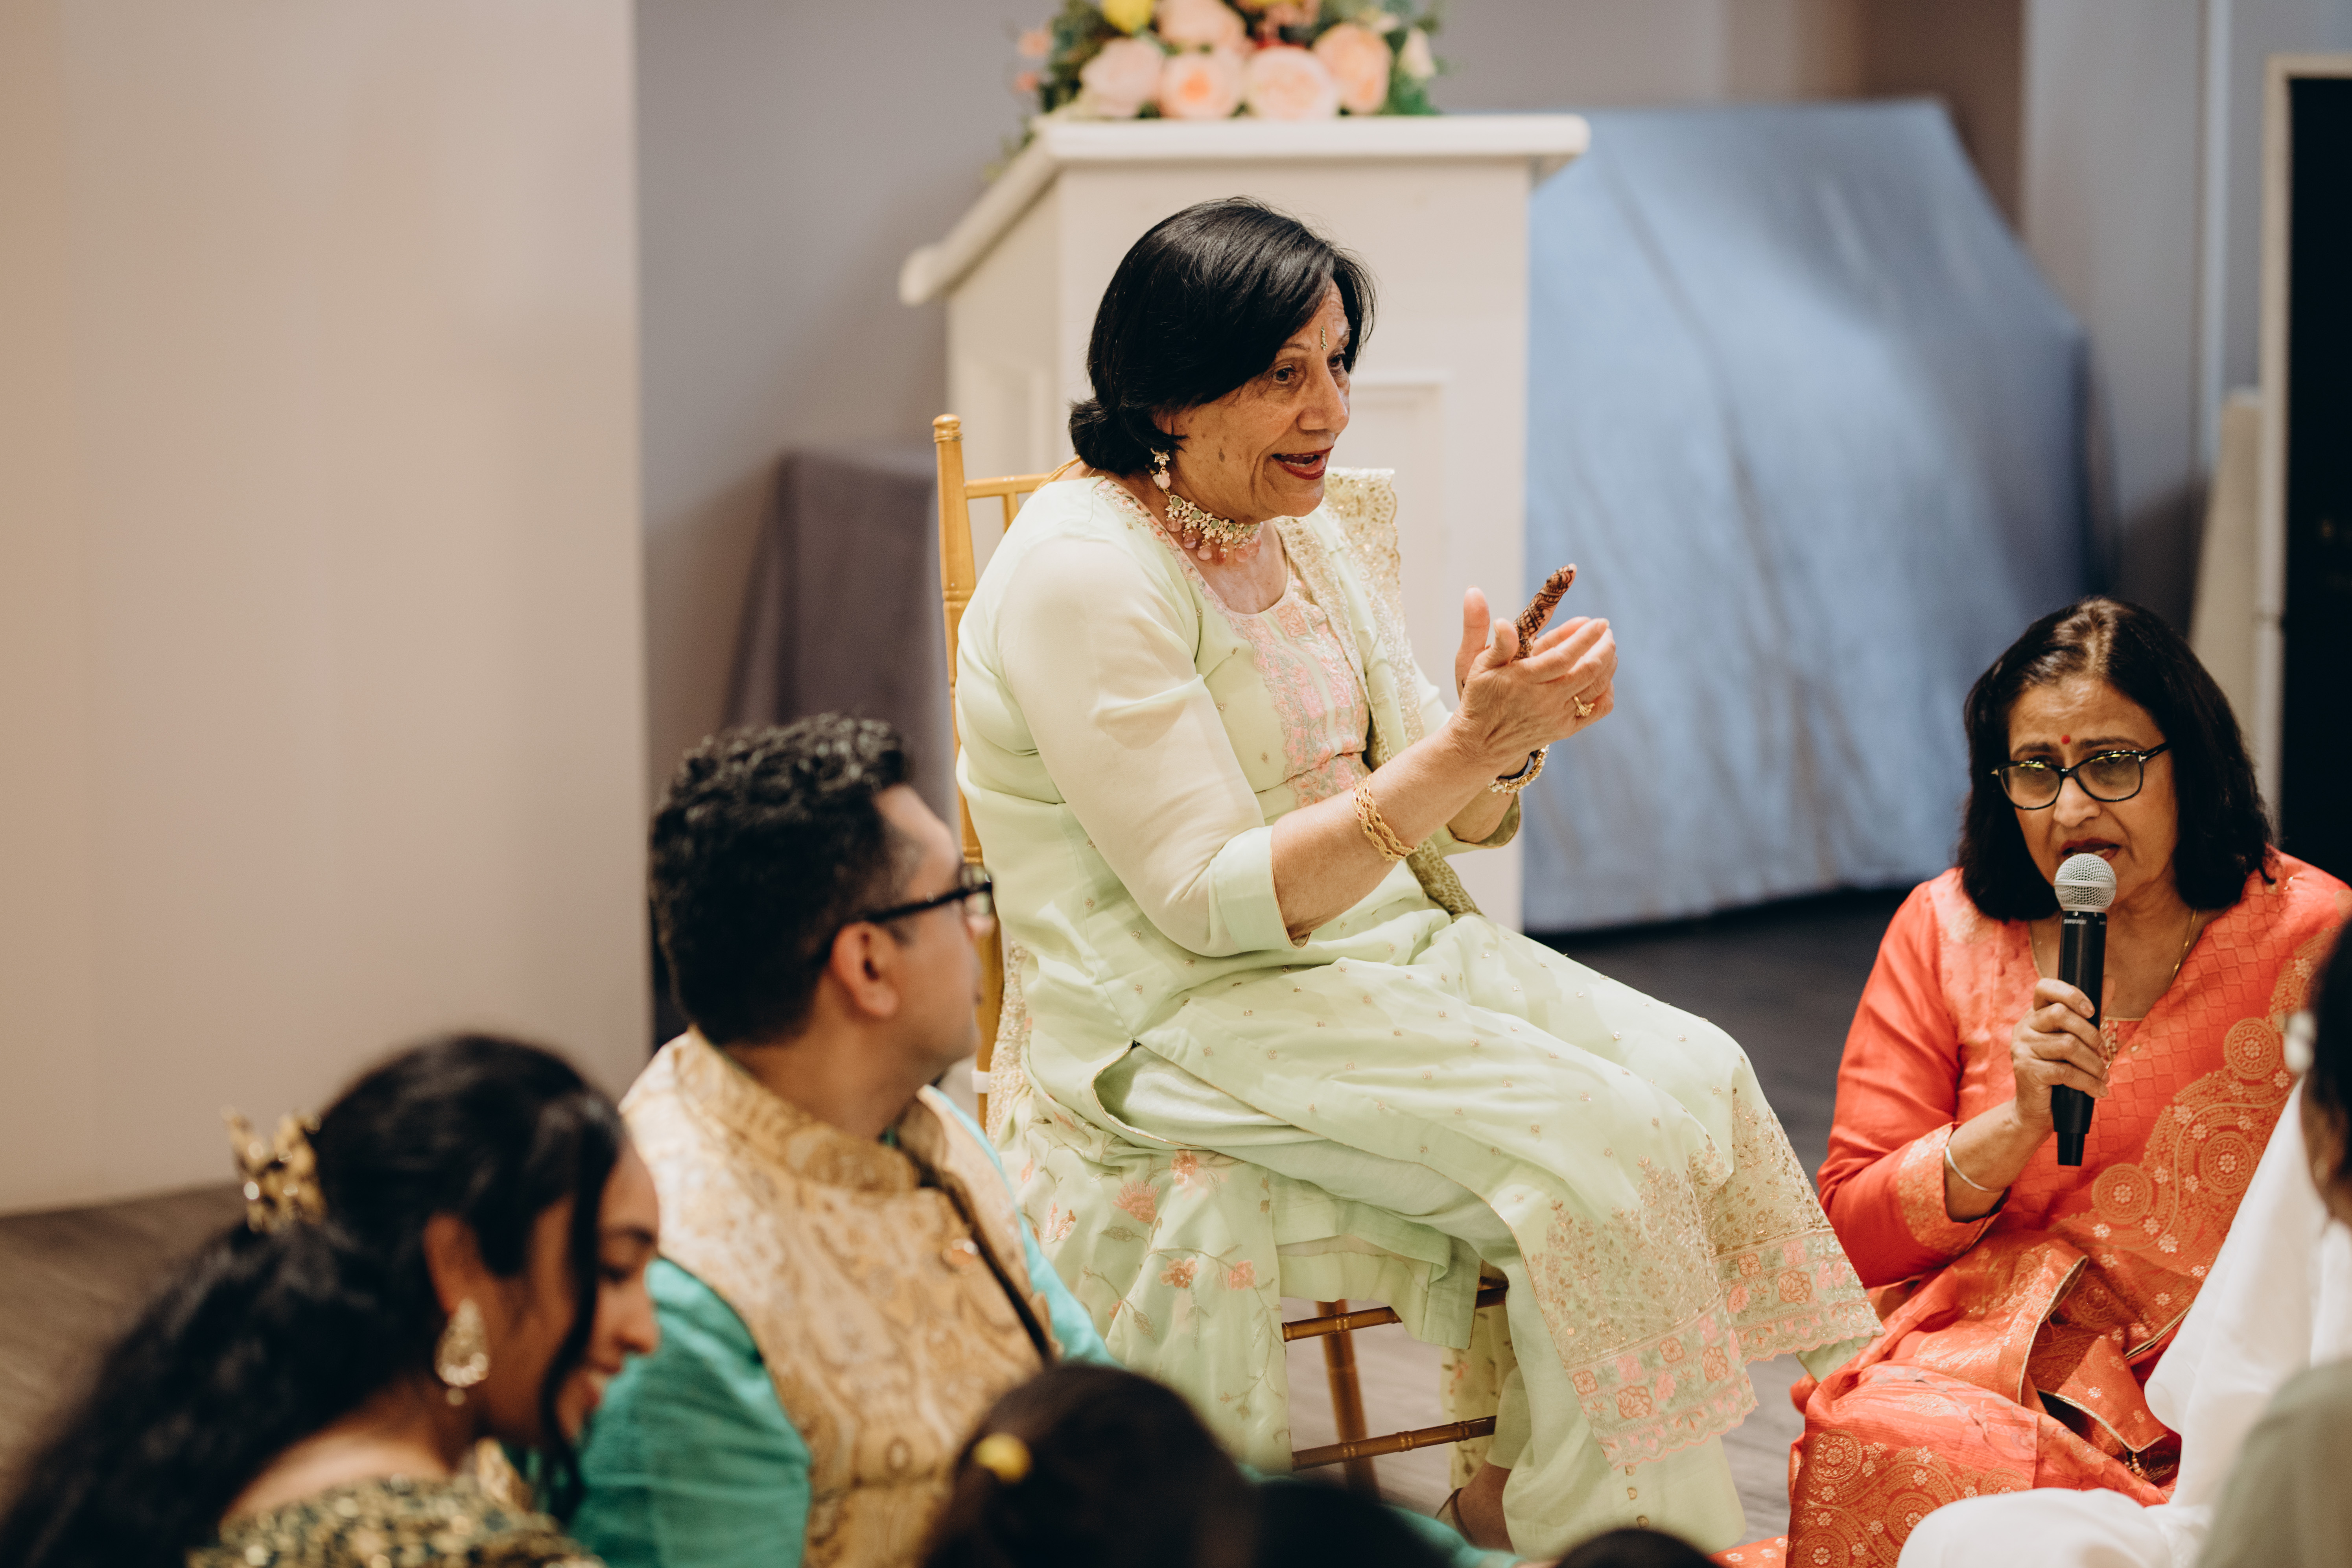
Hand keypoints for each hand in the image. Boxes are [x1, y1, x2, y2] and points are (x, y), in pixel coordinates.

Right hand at [1445, 588, 1616, 774]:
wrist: (1480, 744)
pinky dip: (1607, 691)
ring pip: (1596, 688)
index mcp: (1524, 679)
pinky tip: (1604, 677)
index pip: (1564, 656)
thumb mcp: (1480, 667)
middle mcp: (1545, 700)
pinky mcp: (1564, 730)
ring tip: (1606, 647)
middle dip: (1603, 647)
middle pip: (1588, 670)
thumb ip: (1499, 644)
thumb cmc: (1481, 698)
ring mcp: (1557, 716)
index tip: (1599, 622)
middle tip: (1606, 630)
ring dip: (1608, 664)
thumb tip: (1503, 622)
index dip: (1585, 637)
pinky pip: (1597, 710)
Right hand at [2007, 976, 2109, 1130]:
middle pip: (2061, 1015)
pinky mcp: (2026, 1070)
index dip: (2070, 993)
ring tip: (2103, 1076)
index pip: (2044, 988)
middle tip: (2104, 1054)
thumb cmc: (2058, 1074)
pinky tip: (2098, 1091)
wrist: (2036, 1111)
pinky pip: (2065, 1071)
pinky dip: (2088, 1082)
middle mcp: (2024, 1028)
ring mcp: (2022, 1048)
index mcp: (2034, 1017)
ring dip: (2094, 1064)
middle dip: (2092, 1035)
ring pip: (2068, 1045)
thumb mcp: (2075, 1041)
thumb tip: (2109, 981)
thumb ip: (2090, 1014)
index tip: (2092, 1011)